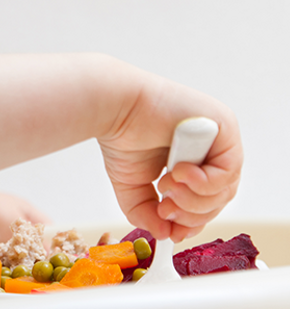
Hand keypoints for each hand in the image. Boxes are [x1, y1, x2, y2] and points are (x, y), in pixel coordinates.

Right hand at [97, 76, 242, 242]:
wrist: (115, 108)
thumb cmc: (122, 136)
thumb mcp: (134, 187)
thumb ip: (148, 213)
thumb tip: (165, 234)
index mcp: (193, 160)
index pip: (207, 200)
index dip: (191, 219)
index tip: (171, 226)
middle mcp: (209, 148)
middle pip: (219, 199)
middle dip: (191, 214)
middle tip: (165, 209)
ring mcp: (219, 137)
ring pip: (225, 189)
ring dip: (194, 199)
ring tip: (166, 188)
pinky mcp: (224, 127)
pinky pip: (228, 171)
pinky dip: (204, 183)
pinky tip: (178, 174)